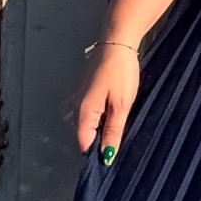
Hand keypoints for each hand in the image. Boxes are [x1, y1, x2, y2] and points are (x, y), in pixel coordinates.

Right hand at [76, 44, 140, 161]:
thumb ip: (113, 131)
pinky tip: (117, 115)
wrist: (118, 42)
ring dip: (103, 130)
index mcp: (84, 112)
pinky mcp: (89, 91)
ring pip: (90, 124)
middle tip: (121, 145)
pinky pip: (94, 113)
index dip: (96, 154)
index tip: (113, 159)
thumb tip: (106, 156)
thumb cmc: (120, 73)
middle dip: (100, 143)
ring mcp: (83, 98)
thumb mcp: (121, 105)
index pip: (84, 143)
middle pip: (86, 135)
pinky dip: (104, 118)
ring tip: (121, 131)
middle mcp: (79, 107)